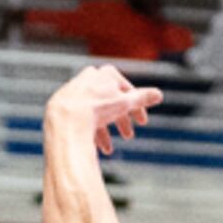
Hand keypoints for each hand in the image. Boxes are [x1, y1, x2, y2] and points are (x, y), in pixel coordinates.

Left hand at [45, 64, 159, 155]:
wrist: (66, 118)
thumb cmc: (97, 108)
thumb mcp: (125, 103)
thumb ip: (142, 98)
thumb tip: (159, 95)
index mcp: (106, 74)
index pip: (127, 91)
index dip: (137, 108)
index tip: (142, 122)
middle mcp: (89, 78)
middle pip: (111, 102)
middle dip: (121, 121)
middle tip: (129, 136)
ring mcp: (75, 90)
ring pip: (95, 112)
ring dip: (105, 131)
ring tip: (109, 148)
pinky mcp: (63, 104)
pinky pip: (80, 117)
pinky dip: (89, 130)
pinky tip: (96, 146)